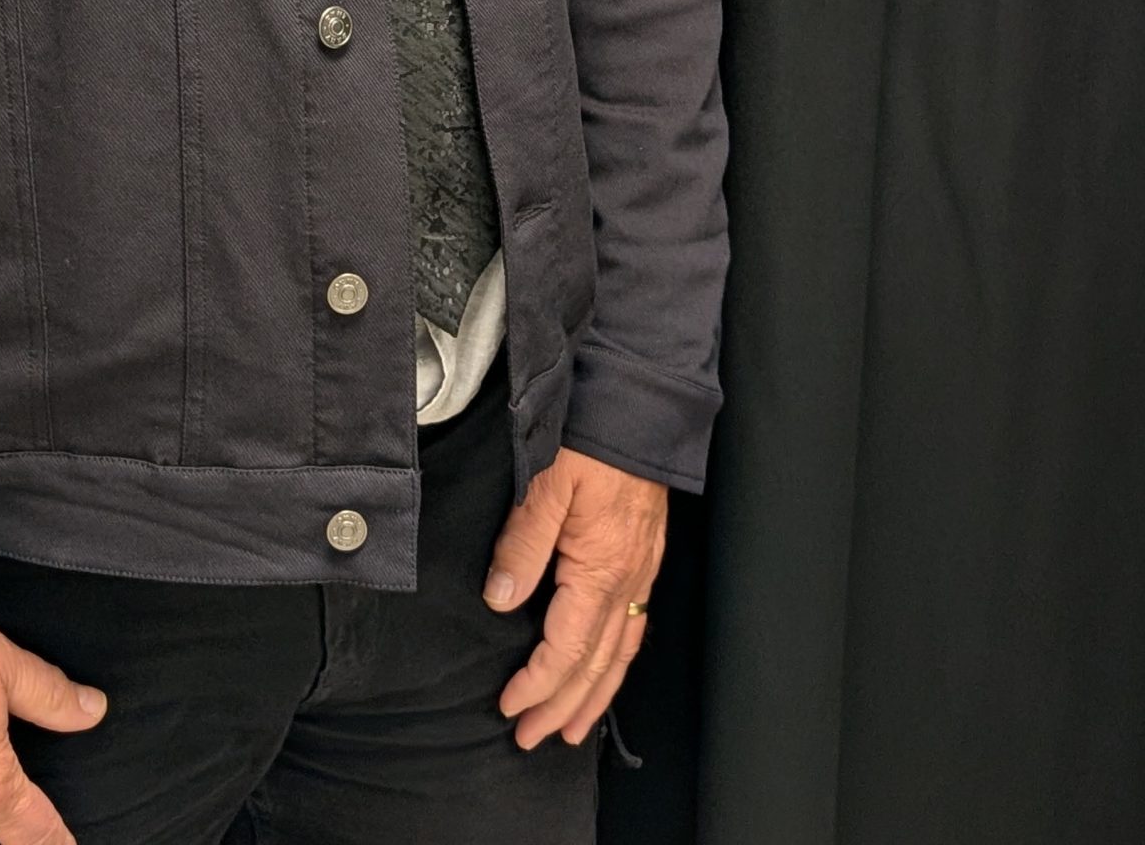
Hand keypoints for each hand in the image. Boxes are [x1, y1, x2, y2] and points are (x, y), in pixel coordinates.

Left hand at [482, 446, 665, 748]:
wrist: (640, 405)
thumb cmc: (592, 440)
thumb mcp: (546, 484)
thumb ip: (522, 545)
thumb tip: (500, 601)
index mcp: (600, 569)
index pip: (566, 648)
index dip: (537, 684)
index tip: (509, 708)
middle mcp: (627, 581)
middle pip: (595, 665)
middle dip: (563, 707)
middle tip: (533, 739)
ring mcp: (641, 572)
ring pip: (620, 653)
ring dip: (595, 696)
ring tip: (574, 729)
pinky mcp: (645, 557)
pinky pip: (634, 628)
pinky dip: (617, 662)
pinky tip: (605, 671)